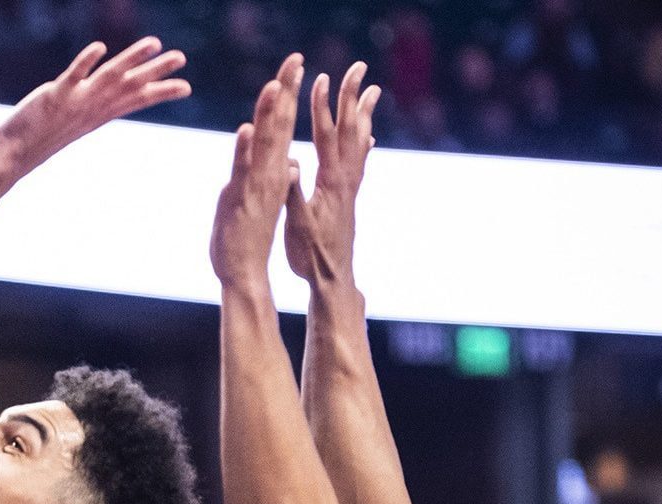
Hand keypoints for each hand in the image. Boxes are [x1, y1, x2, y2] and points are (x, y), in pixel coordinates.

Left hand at [0, 38, 190, 172]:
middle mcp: (92, 108)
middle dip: (156, 71)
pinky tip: (100, 47)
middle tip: (182, 57)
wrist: (14, 154)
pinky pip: (73, 76)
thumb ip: (88, 108)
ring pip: (109, 77)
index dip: (160, 93)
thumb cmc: (41, 139)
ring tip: (154, 43)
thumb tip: (98, 102)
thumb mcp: (72, 122)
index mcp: (99, 114)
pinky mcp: (55, 97)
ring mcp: (76, 102)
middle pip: (129, 85)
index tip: (186, 87)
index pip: (135, 100)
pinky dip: (86, 62)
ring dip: (131, 60)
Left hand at [210, 55, 304, 289]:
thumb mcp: (259, 199)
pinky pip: (243, 171)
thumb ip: (270, 177)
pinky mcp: (242, 200)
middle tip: (295, 58)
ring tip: (275, 85)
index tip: (293, 66)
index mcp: (274, 171)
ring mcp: (257, 186)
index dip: (287, 95)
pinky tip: (246, 129)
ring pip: (265, 143)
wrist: (244, 274)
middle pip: (279, 124)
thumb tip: (287, 161)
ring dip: (269, 113)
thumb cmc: (248, 239)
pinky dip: (244, 150)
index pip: (282, 125)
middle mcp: (270, 174)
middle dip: (286, 90)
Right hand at [285, 63, 380, 286]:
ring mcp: (351, 186)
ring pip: (359, 140)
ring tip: (372, 90)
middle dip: (352, 96)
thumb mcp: (297, 225)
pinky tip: (367, 134)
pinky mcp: (350, 195)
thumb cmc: (310, 255)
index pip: (326, 137)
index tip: (320, 79)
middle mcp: (346, 179)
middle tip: (358, 67)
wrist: (333, 278)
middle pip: (350, 129)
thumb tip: (290, 164)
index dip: (322, 107)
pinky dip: (363, 139)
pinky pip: (359, 159)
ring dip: (362, 112)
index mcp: (330, 182)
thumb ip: (294, 193)